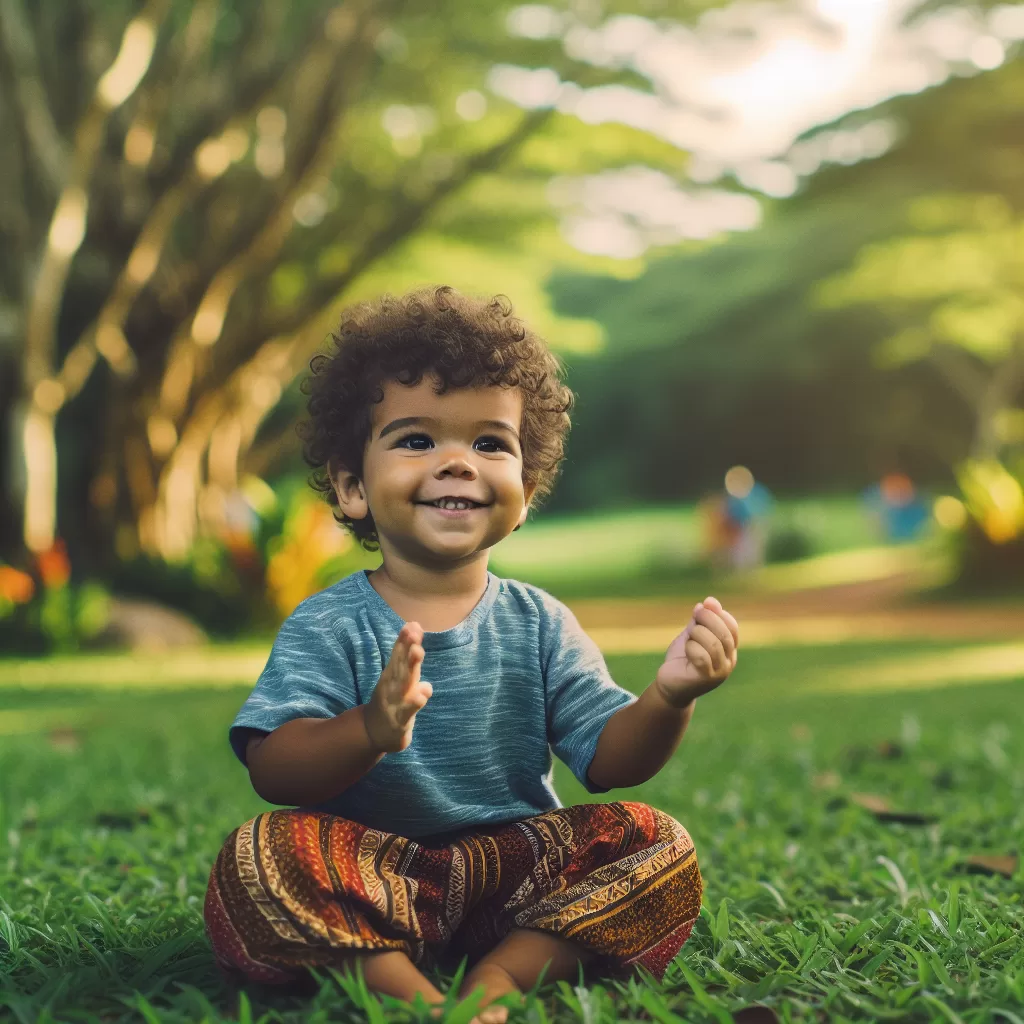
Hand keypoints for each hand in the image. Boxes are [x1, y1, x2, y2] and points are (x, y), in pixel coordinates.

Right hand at [363, 622, 432, 752]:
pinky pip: (407, 711)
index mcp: (393, 674)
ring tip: (418, 652)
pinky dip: (413, 703)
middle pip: (401, 665)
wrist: (373, 732)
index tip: (412, 624)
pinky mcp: (399, 720)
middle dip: (407, 649)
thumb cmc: (392, 698)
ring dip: (410, 669)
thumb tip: (415, 632)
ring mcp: (395, 702)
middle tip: (414, 633)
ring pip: (404, 684)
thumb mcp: (400, 676)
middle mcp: (392, 685)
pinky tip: (421, 696)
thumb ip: (407, 656)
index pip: (399, 654)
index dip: (405, 640)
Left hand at [655, 596, 738, 707]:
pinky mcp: (706, 679)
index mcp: (728, 649)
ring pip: (713, 644)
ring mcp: (719, 672)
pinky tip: (686, 650)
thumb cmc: (682, 659)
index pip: (732, 627)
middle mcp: (728, 661)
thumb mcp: (692, 635)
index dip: (719, 613)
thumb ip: (700, 620)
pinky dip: (691, 647)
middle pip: (725, 634)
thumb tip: (708, 602)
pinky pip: (701, 656)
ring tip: (689, 638)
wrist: (669, 685)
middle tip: (695, 616)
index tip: (706, 604)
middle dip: (708, 619)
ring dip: (697, 634)